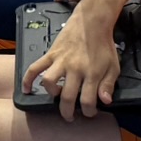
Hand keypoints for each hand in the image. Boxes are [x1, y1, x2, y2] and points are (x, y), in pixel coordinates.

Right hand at [25, 0, 123, 118]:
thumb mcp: (113, 67)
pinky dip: (28, 79)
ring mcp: (60, 61)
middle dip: (67, 111)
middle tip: (69, 117)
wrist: (91, 24)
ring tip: (56, 97)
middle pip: (66, 96)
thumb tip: (105, 102)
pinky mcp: (50, 54)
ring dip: (51, 94)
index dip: (88, 111)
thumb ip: (108, 85)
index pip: (87, 100)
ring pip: (48, 82)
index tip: (89, 113)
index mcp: (92, 74)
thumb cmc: (104, 46)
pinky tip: (26, 89)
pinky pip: (35, 67)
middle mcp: (74, 69)